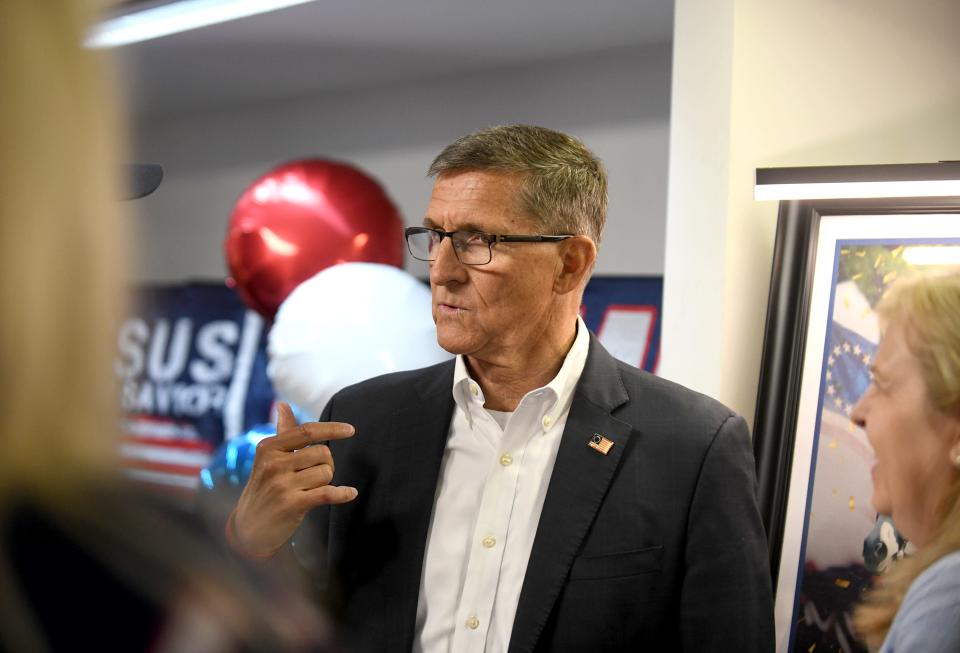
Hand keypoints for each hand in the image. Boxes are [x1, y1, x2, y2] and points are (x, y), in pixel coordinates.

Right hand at [231, 402, 356, 556]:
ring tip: (308, 490)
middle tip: (313, 476)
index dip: (332, 429)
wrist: (248, 527)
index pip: (307, 431)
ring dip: (325, 482)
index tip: (350, 430)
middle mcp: (274, 464)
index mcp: (269, 447)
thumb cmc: (264, 487)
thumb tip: (283, 405)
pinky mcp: (291, 504)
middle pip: (322, 453)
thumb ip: (282, 433)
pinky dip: (342, 493)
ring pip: (326, 473)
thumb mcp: (268, 459)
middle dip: (326, 464)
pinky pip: (327, 493)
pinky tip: (350, 493)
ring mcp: (282, 484)